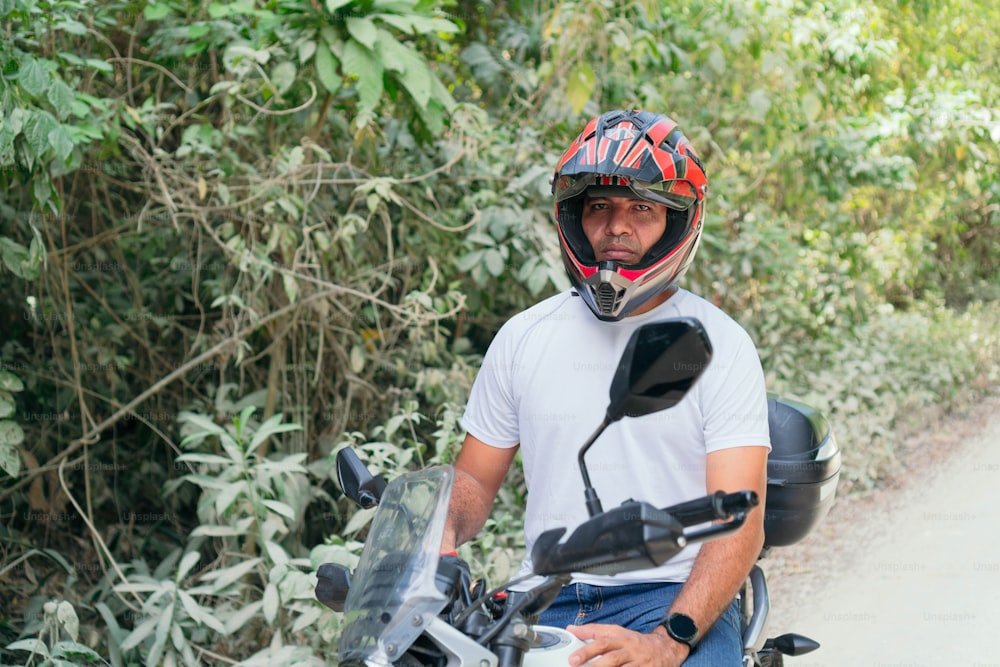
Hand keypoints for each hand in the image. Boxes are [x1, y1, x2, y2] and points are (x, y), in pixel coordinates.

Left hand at [566, 623, 688, 666]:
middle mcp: (631, 650)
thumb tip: (571, 629)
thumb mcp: (616, 632)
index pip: (602, 643)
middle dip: (596, 666)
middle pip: (612, 659)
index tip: (573, 659)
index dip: (586, 651)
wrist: (665, 649)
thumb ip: (593, 631)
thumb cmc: (635, 642)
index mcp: (622, 638)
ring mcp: (640, 664)